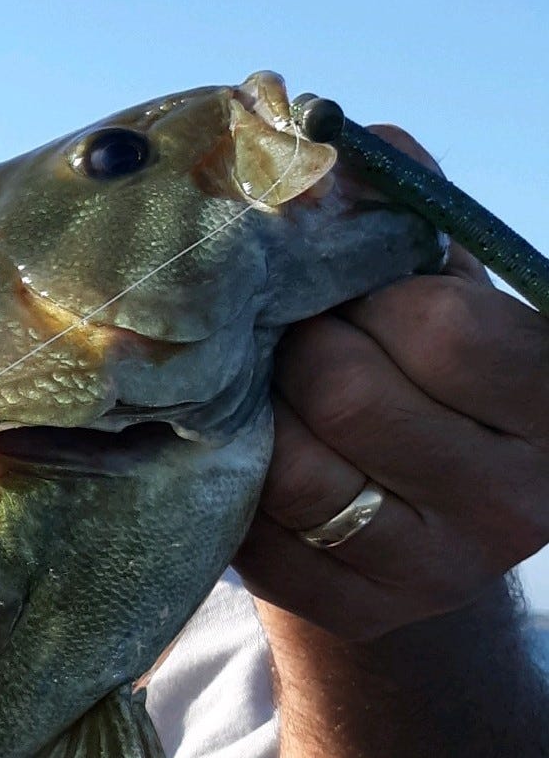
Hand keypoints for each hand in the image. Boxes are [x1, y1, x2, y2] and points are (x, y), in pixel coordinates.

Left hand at [234, 126, 548, 640]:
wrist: (408, 512)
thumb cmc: (421, 371)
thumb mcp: (438, 288)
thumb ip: (405, 214)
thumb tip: (339, 145)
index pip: (445, 330)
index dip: (371, 297)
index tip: (355, 295)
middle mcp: (520, 501)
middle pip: (349, 394)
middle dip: (300, 350)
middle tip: (294, 342)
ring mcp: (440, 570)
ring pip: (292, 468)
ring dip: (258, 417)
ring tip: (269, 397)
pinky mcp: (361, 611)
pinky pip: (257, 532)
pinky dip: (238, 485)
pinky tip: (255, 460)